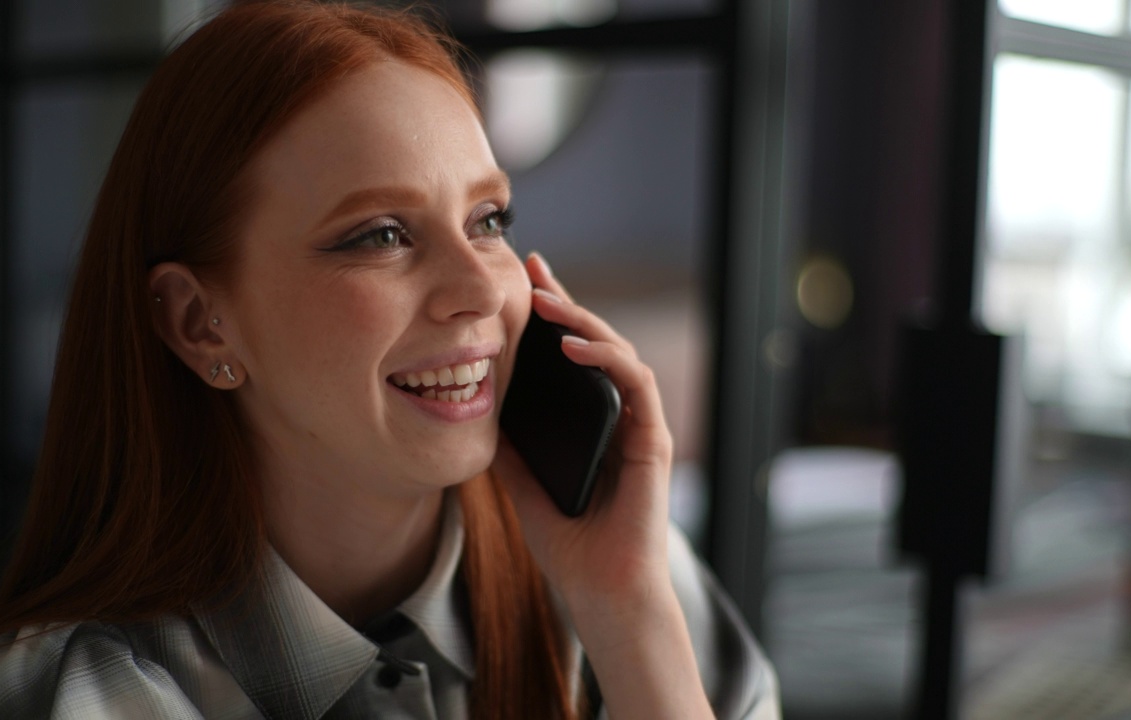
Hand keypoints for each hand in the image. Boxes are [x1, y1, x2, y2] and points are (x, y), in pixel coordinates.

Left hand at [492, 252, 675, 615]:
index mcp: (590, 423)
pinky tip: (572, 348)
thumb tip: (477, 406)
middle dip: (565, 301)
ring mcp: (638, 426)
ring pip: (618, 352)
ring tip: (546, 301)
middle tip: (533, 269)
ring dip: (583, 321)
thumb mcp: (522, 483)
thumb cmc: (568, 544)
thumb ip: (510, 446)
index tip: (521, 283)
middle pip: (595, 343)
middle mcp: (618, 417)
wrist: (600, 590)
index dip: (550, 318)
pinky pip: (635, 384)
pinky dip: (606, 359)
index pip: (572, 358)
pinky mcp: (653, 440)